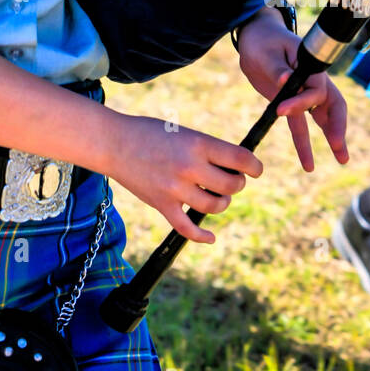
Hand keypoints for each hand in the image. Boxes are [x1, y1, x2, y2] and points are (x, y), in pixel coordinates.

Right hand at [106, 113, 262, 243]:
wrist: (113, 142)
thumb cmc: (150, 133)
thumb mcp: (183, 132)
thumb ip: (206, 150)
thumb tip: (235, 167)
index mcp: (197, 143)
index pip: (240, 158)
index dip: (254, 166)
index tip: (256, 170)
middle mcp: (189, 166)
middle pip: (231, 185)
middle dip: (237, 184)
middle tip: (232, 180)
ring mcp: (175, 188)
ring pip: (215, 206)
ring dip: (222, 202)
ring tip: (218, 195)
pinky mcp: (162, 204)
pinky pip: (187, 228)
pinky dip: (202, 236)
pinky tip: (211, 237)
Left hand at [237, 11, 347, 171]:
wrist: (254, 38)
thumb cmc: (262, 40)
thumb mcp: (266, 52)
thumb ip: (277, 68)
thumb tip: (286, 81)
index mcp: (310, 65)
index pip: (315, 89)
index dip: (301, 102)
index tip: (280, 109)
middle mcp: (312, 80)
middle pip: (333, 104)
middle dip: (338, 126)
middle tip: (338, 148)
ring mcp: (304, 92)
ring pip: (323, 117)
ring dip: (333, 137)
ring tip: (343, 160)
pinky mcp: (292, 102)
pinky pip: (301, 125)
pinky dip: (305, 143)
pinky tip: (309, 164)